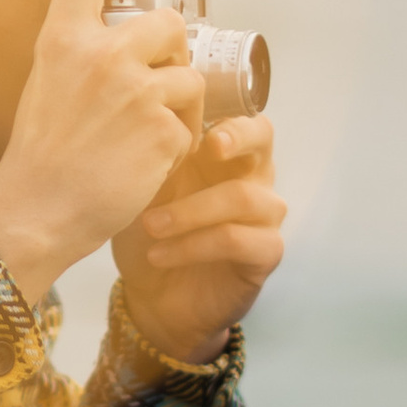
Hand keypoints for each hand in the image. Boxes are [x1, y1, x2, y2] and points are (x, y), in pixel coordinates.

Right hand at [0, 0, 203, 304]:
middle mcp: (103, 56)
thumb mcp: (45, 85)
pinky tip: (149, 165)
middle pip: (169, 22)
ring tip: (156, 134)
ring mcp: (138, 91)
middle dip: (174, 51)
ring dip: (182, 106)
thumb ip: (80, 54)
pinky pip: (189, 127)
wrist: (38, 213)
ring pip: (190, 78)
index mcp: (64, 40)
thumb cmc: (40, 159)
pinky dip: (176, 147)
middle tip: (160, 80)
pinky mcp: (164, 130)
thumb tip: (121, 37)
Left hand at [113, 111, 285, 366]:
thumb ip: (152, 156)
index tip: (190, 113)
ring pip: (243, 197)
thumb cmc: (149, 236)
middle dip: (237, 135)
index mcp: (222, 154)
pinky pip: (237, 240)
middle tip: (208, 146)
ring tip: (150, 226)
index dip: (220, 107)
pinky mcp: (265, 253)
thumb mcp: (142, 190)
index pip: (239, 112)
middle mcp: (251, 177)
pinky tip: (158, 254)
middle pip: (263, 137)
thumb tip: (140, 117)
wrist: (153, 299)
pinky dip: (193, 245)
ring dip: (190, 211)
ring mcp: (263, 216)